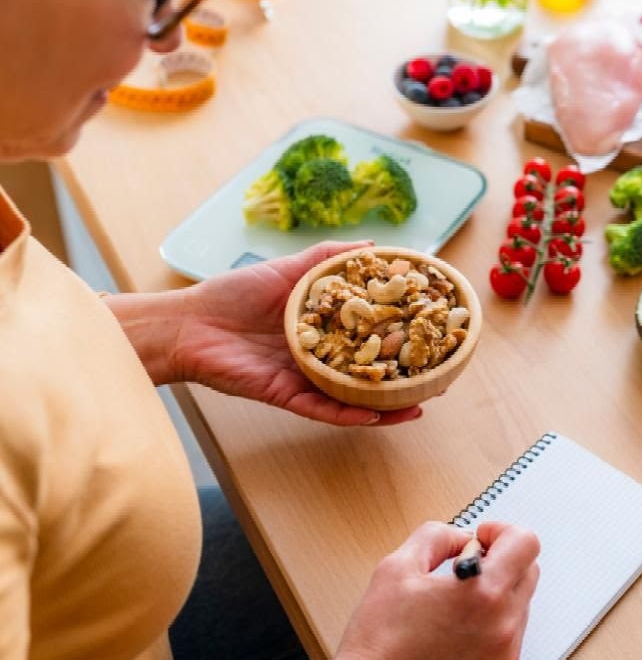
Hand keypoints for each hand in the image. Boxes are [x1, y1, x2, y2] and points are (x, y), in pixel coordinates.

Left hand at [175, 240, 421, 426]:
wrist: (188, 322)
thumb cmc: (232, 293)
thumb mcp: (287, 269)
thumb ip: (327, 258)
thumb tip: (371, 245)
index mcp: (321, 326)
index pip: (368, 333)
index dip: (398, 335)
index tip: (430, 332)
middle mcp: (318, 355)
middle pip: (366, 370)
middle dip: (400, 378)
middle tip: (435, 378)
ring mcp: (303, 378)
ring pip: (351, 396)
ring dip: (384, 406)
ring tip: (417, 405)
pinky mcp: (284, 395)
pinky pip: (321, 408)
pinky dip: (348, 413)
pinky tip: (375, 415)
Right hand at [317, 521, 540, 659]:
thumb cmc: (379, 641)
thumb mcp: (398, 566)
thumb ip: (436, 536)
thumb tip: (460, 536)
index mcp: (482, 594)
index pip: (525, 543)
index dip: (501, 530)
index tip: (481, 538)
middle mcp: (502, 627)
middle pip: (529, 571)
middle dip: (501, 558)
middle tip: (468, 564)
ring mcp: (503, 657)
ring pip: (520, 605)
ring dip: (497, 592)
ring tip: (456, 599)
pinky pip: (509, 637)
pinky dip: (491, 623)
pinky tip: (457, 626)